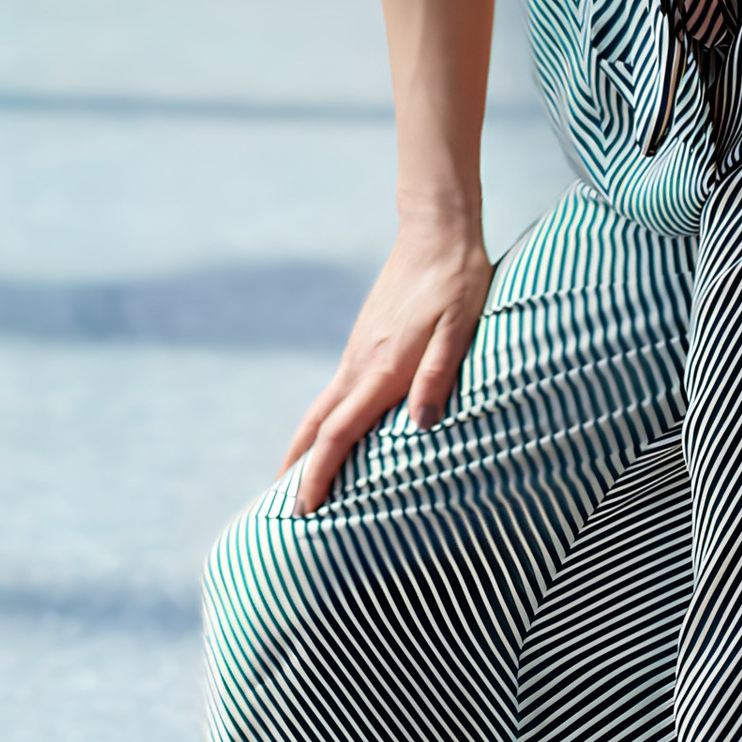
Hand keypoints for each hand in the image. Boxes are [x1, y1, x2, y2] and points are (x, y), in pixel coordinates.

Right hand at [281, 219, 491, 514]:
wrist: (437, 231)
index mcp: (382, 368)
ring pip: (323, 407)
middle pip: (316, 425)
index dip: (319, 474)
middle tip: (281, 508)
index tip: (302, 510)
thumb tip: (421, 425)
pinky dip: (325, 420)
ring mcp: (359, 350)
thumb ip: (440, 374)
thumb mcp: (460, 327)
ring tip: (299, 478)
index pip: (338, 432)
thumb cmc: (457, 281)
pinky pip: (337, 390)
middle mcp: (361, 363)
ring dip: (307, 445)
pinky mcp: (365, 340)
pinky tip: (335, 430)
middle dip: (298, 467)